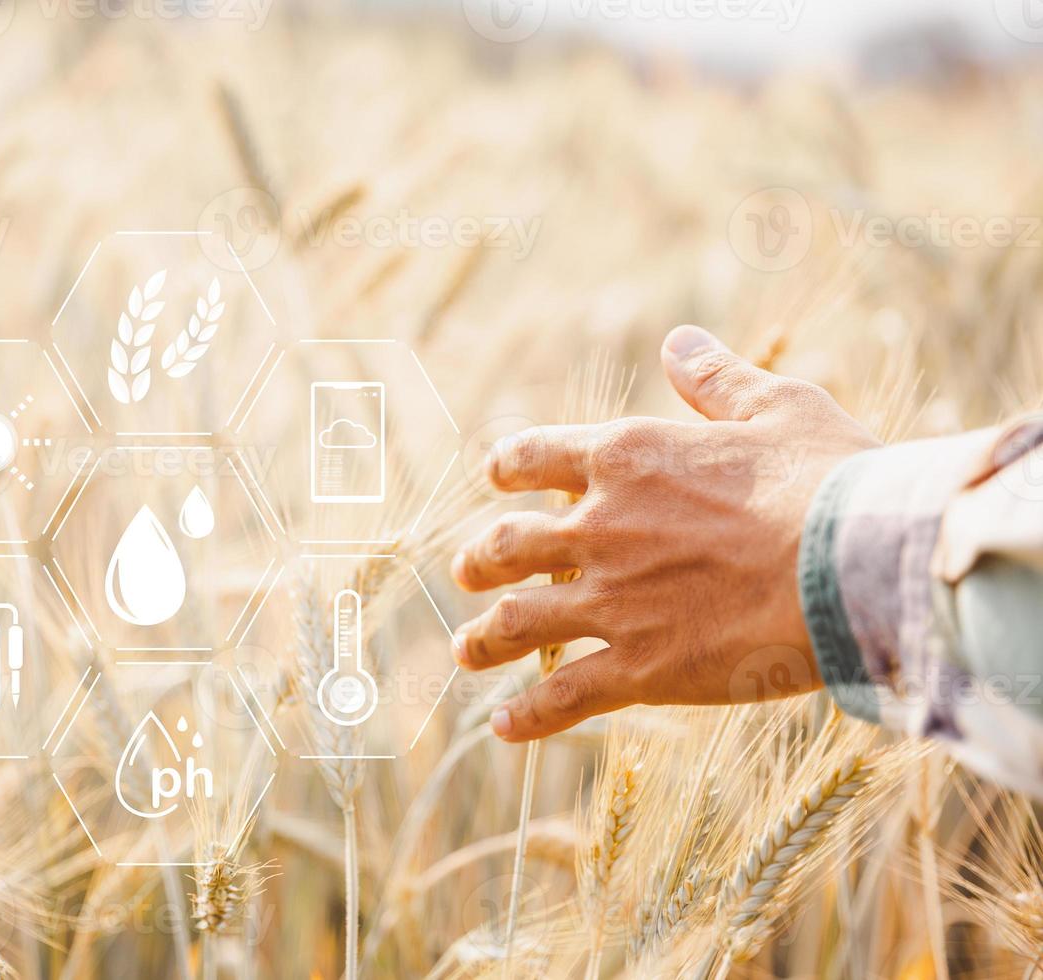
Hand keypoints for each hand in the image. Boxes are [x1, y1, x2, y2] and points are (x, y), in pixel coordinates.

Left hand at [450, 325, 878, 742]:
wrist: (856, 565)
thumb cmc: (829, 478)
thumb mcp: (776, 405)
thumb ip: (716, 379)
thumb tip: (679, 343)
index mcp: (625, 457)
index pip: (533, 457)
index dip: (507, 467)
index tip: (495, 479)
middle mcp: (600, 528)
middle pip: (508, 545)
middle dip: (479, 560)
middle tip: (465, 573)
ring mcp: (613, 601)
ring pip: (519, 622)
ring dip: (485, 639)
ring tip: (467, 652)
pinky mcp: (640, 668)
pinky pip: (564, 696)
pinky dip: (528, 714)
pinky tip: (504, 726)